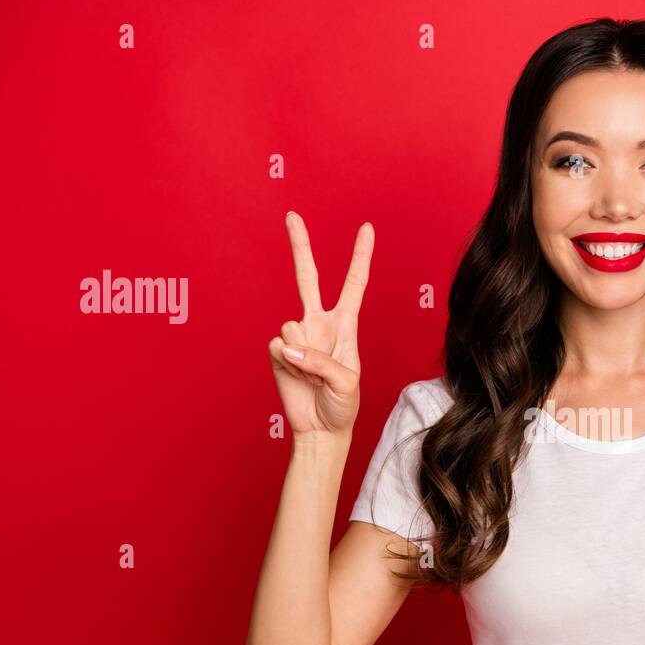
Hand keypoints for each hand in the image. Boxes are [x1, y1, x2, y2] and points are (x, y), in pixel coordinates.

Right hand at [268, 212, 371, 439]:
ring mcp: (297, 336)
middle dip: (300, 246)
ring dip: (303, 355)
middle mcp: (319, 324)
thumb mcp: (346, 383)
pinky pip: (278, 346)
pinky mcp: (279, 351)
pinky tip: (297, 377)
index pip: (353, 284)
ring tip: (312, 376)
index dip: (360, 257)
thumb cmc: (342, 406)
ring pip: (292, 327)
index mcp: (345, 325)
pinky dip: (288, 363)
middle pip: (307, 278)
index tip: (366, 228)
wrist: (320, 429)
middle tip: (292, 215)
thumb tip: (288, 345)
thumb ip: (320, 361)